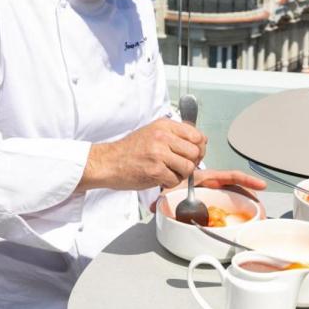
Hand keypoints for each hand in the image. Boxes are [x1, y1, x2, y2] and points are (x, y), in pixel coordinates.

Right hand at [77, 118, 206, 191]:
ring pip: (188, 167)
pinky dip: (170, 182)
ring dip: (181, 174)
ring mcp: (159, 154)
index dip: (199, 147)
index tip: (193, 153)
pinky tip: (160, 177)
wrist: (108, 162)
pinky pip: (176, 180)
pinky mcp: (155, 171)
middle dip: (191, 162)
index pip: (197, 135)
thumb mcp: (152, 132)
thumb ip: (175, 134)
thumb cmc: (129, 150)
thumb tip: (200, 141)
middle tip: (180, 165)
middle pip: (195, 152)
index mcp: (164, 126)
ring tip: (169, 171)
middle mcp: (162, 137)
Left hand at [151, 169, 266, 213]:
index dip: (246, 180)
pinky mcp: (215, 203)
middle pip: (238, 191)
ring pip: (236, 200)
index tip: (260, 185)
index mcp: (208, 178)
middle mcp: (215, 186)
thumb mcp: (169, 186)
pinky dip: (238, 213)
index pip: (230, 177)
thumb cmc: (172, 179)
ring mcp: (216, 195)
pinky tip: (245, 222)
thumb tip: (155, 207)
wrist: (169, 177)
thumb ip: (162, 196)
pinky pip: (229, 208)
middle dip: (252, 200)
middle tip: (262, 211)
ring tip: (258, 219)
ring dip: (248, 208)